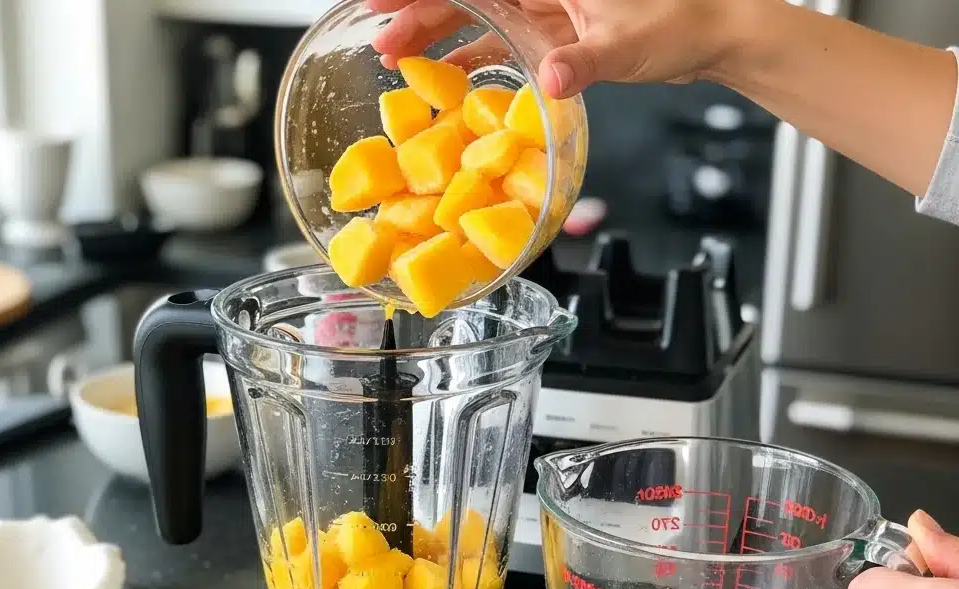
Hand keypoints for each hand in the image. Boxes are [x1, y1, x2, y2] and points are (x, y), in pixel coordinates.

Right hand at [368, 0, 764, 98]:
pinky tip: (447, 75)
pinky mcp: (554, 33)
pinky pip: (499, 41)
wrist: (709, 35)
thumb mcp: (627, 46)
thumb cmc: (678, 26)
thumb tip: (550, 80)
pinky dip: (472, 55)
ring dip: (436, 34)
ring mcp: (545, 9)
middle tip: (378, 38)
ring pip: (476, 15)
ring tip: (397, 57)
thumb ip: (585, 62)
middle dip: (417, 11)